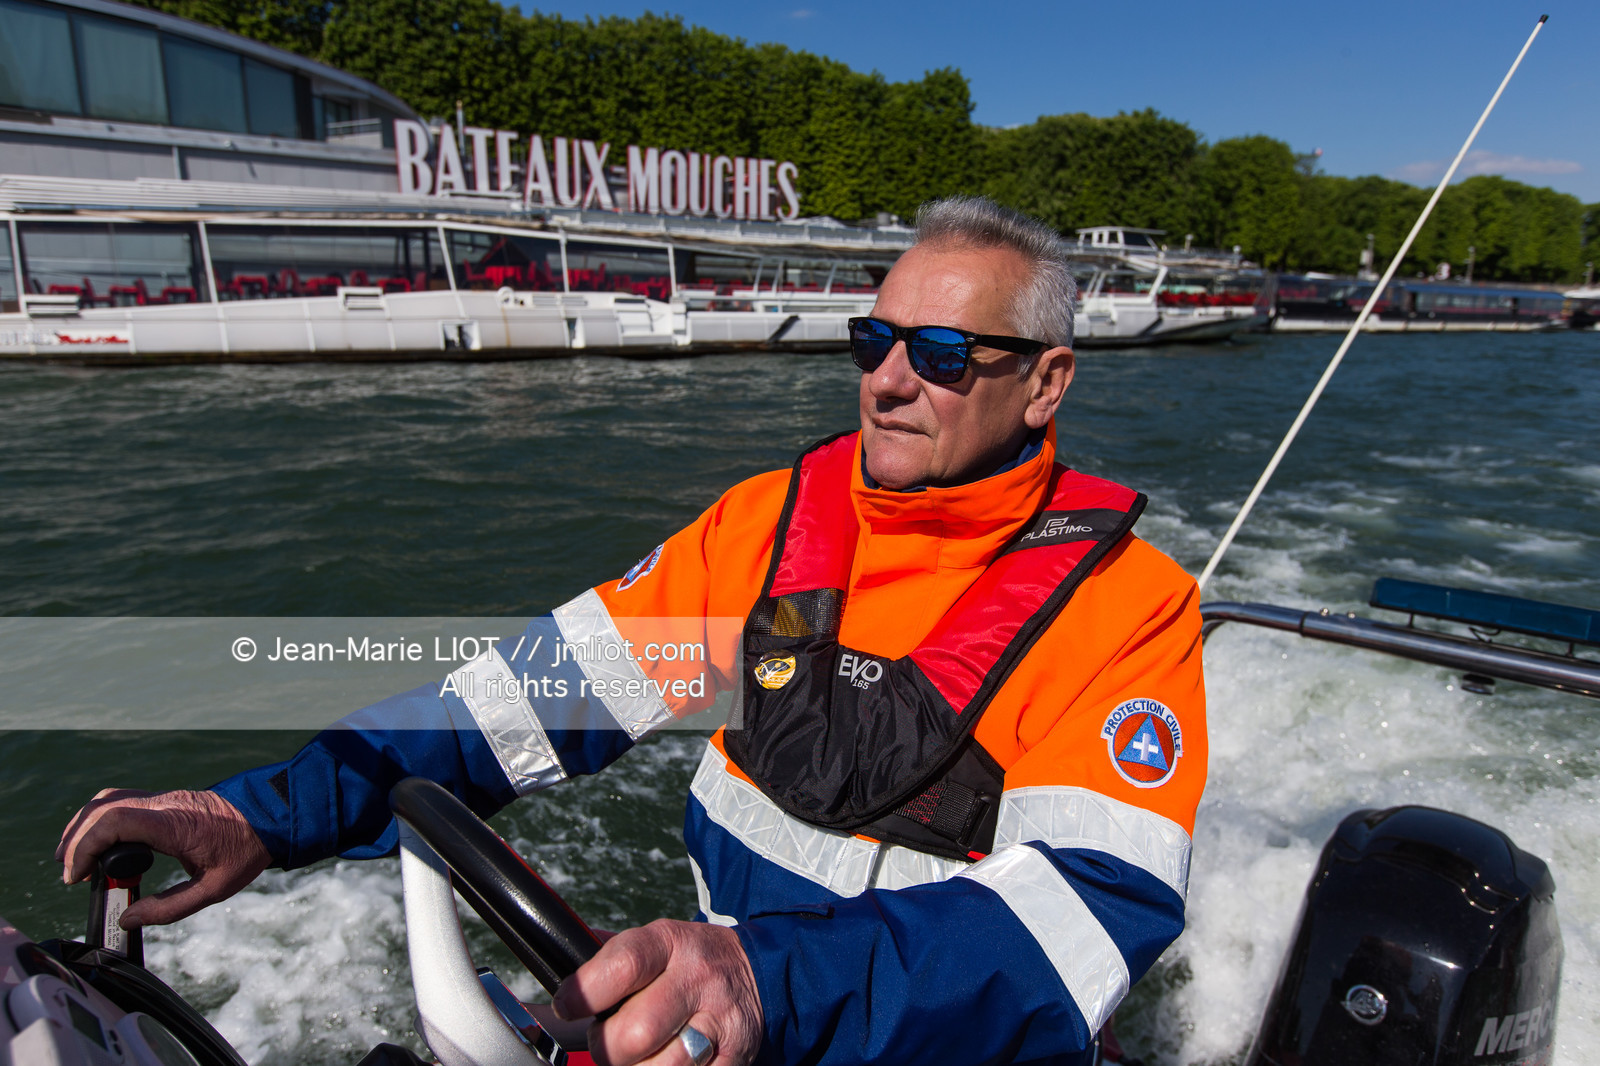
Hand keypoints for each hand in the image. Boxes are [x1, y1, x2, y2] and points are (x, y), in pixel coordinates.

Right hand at [56, 789, 271, 928]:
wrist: (272, 815)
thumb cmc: (246, 850)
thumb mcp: (215, 889)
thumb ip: (169, 908)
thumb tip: (127, 918)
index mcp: (174, 825)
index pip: (116, 822)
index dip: (86, 846)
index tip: (77, 876)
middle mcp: (164, 806)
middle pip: (103, 809)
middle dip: (76, 840)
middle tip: (71, 875)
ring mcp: (163, 799)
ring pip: (108, 801)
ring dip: (84, 828)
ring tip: (75, 862)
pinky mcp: (163, 801)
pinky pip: (122, 802)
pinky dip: (100, 821)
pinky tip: (98, 845)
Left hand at [552, 919, 761, 1065]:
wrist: (759, 972)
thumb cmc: (689, 963)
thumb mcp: (656, 943)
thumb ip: (607, 956)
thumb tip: (554, 975)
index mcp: (670, 942)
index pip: (621, 966)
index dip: (583, 993)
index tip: (567, 1006)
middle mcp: (697, 978)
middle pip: (635, 1032)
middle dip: (606, 1046)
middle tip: (607, 1040)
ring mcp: (719, 1020)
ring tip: (641, 1053)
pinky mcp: (734, 1057)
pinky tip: (667, 1059)